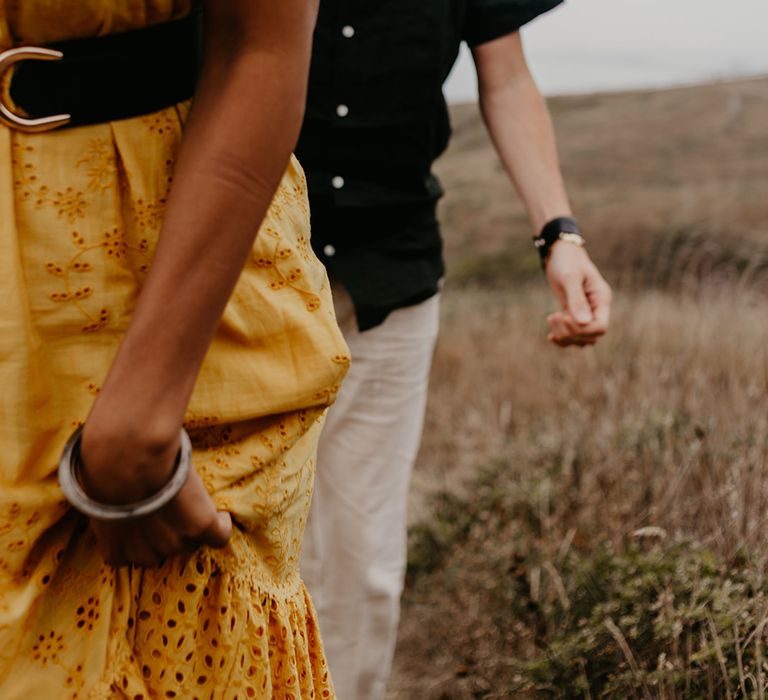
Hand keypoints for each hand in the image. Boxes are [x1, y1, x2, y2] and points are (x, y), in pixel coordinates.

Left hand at [79, 422, 231, 567]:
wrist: (129, 456)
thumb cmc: (105, 469)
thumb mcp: (98, 499)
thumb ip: (110, 511)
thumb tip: (113, 498)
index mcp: (115, 550)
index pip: (129, 557)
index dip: (139, 538)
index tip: (143, 520)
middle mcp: (146, 554)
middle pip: (164, 550)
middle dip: (165, 532)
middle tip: (169, 506)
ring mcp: (176, 542)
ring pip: (191, 541)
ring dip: (191, 526)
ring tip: (191, 501)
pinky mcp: (201, 526)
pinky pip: (220, 536)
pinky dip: (221, 525)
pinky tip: (220, 514)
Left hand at [544, 241, 611, 347]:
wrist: (560, 254)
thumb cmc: (567, 261)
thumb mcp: (570, 278)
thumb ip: (576, 300)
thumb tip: (583, 323)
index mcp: (601, 299)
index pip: (601, 327)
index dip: (582, 329)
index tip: (564, 316)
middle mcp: (597, 309)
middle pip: (590, 337)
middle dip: (570, 332)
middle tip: (553, 316)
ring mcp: (586, 314)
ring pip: (582, 340)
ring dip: (565, 336)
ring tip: (551, 318)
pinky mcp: (574, 316)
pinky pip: (573, 337)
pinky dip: (562, 340)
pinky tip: (550, 336)